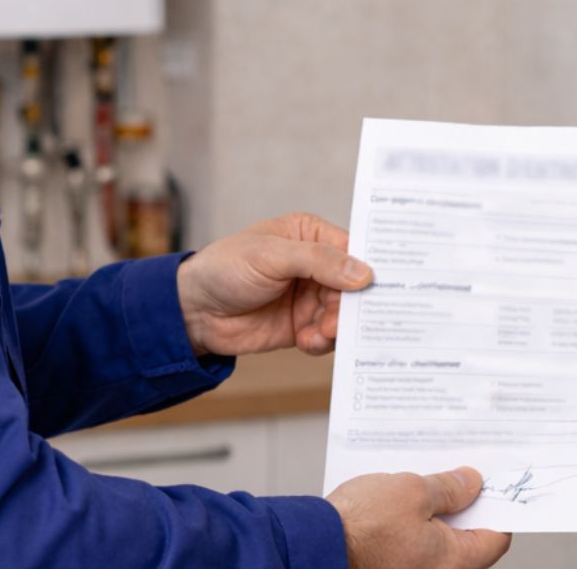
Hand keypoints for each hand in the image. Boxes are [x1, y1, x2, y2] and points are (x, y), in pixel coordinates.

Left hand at [175, 213, 372, 356]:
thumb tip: (362, 273)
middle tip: (345, 319)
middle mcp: (316, 266)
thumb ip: (318, 262)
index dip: (369, 266)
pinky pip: (327, 337)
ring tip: (321, 332)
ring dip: (338, 326)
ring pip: (344, 314)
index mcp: (311, 235)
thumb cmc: (225, 268)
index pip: (352, 249)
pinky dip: (323, 342)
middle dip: (352, 304)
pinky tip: (307, 341)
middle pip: (353, 286)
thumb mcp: (271, 256)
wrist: (193, 311)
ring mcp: (310, 297)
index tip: (383, 285)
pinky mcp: (303, 326)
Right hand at [329, 467, 511, 568]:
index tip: (491, 484)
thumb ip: (449, 488)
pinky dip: (414, 525)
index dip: (496, 506)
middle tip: (457, 476)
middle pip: (467, 540)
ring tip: (424, 483)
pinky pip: (415, 546)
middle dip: (463, 506)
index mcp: (455, 563)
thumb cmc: (361, 526)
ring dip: (435, 513)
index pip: (495, 537)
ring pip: (438, 542)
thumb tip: (472, 484)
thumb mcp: (413, 491)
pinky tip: (401, 500)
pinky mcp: (391, 568)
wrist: (314, 547)